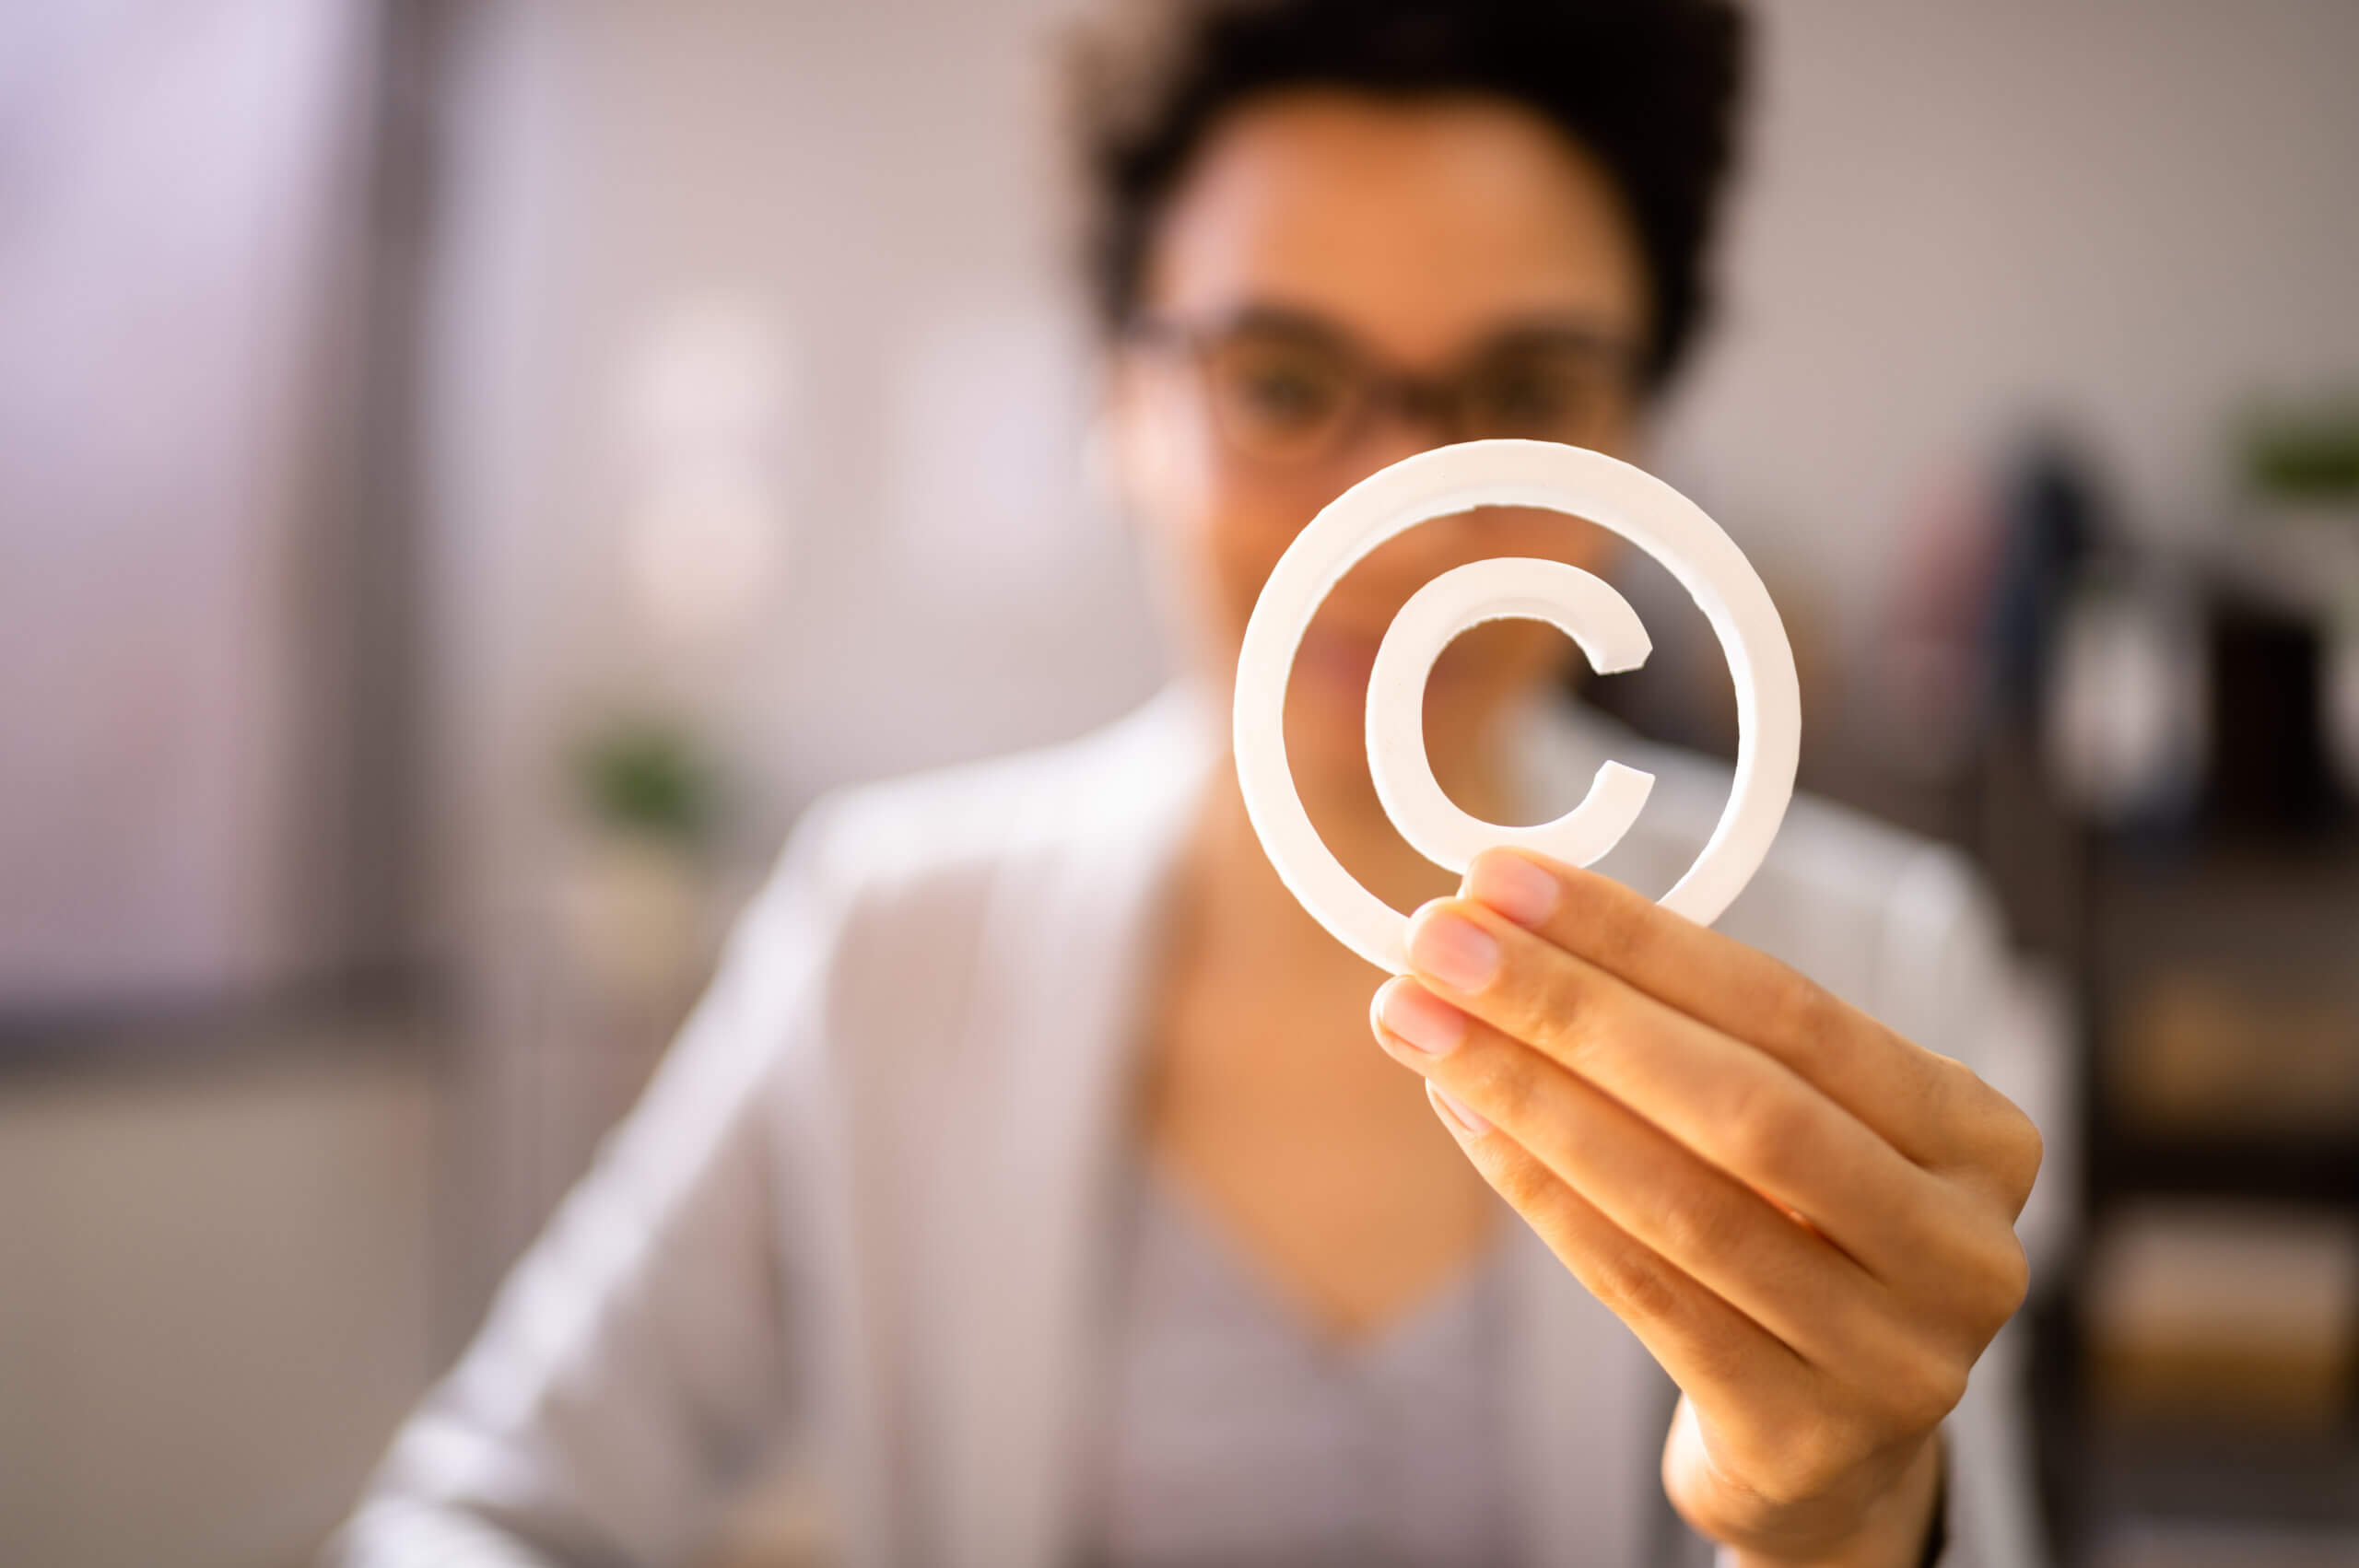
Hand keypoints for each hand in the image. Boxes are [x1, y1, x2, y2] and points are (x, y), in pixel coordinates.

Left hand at [1367, 849, 2040, 1566]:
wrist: (1826, 1450)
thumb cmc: (1790, 1237)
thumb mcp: (1790, 1129)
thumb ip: (1690, 1030)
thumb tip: (1500, 917)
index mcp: (1979, 1137)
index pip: (1792, 1008)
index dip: (1638, 937)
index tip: (1500, 877)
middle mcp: (1963, 1249)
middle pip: (1741, 1104)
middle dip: (1571, 1008)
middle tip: (1438, 939)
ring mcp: (1894, 1358)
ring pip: (1682, 1201)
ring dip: (1529, 1094)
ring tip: (1415, 1018)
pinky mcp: (1801, 1437)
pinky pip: (1641, 1290)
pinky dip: (1538, 1192)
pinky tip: (1461, 1115)